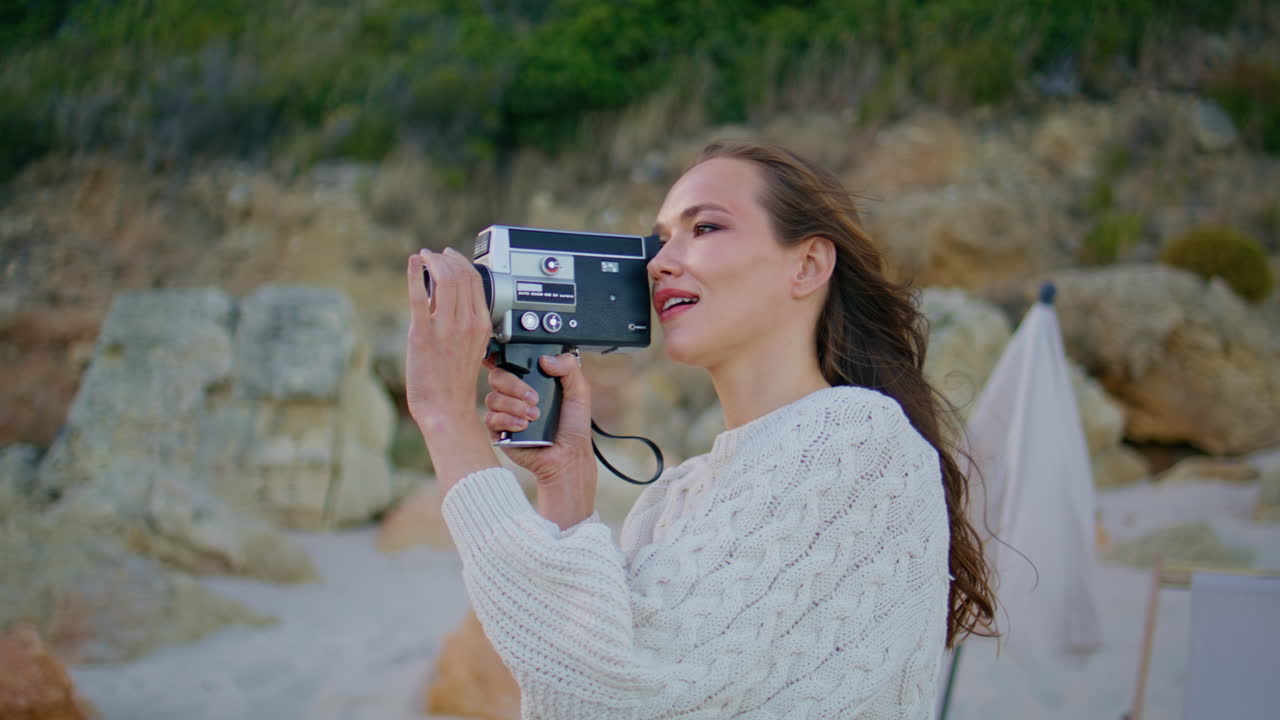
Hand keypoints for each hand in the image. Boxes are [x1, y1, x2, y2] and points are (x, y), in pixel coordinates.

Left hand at [405, 248, 491, 432]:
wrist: (446, 408)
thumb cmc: (455, 382)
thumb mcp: (471, 347)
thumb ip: (463, 321)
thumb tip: (446, 296)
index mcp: (481, 325)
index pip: (476, 281)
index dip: (461, 262)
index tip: (450, 256)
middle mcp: (466, 323)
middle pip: (460, 275)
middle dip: (445, 258)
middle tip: (433, 255)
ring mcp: (445, 328)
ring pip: (444, 279)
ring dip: (432, 262)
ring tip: (423, 258)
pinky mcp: (422, 334)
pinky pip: (419, 295)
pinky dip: (414, 273)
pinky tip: (413, 263)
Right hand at [484, 352, 596, 511]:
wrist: (568, 456)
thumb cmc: (572, 426)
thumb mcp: (579, 391)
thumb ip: (568, 367)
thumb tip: (545, 359)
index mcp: (530, 381)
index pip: (509, 363)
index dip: (504, 359)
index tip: (515, 364)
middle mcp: (514, 394)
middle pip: (497, 377)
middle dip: (515, 385)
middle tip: (535, 398)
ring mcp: (505, 412)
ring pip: (492, 398)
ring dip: (513, 405)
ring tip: (533, 416)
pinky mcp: (498, 432)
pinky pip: (491, 419)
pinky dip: (507, 420)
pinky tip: (523, 426)